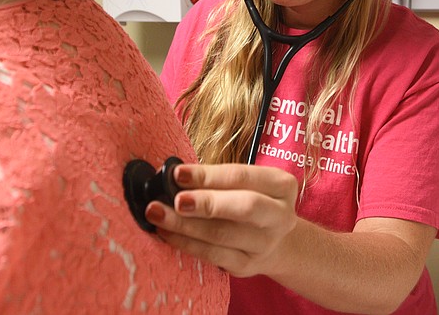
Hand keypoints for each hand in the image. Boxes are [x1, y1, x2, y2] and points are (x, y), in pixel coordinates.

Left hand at [144, 163, 297, 277]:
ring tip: (157, 214)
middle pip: (244, 207)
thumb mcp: (243, 183)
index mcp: (281, 186)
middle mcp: (280, 216)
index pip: (241, 176)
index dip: (208, 175)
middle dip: (206, 203)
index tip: (177, 173)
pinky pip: (213, 255)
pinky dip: (186, 243)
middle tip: (176, 200)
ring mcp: (265, 244)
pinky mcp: (247, 266)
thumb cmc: (249, 199)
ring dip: (186, 224)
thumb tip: (174, 176)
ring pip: (222, 234)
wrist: (275, 241)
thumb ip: (214, 179)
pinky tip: (166, 232)